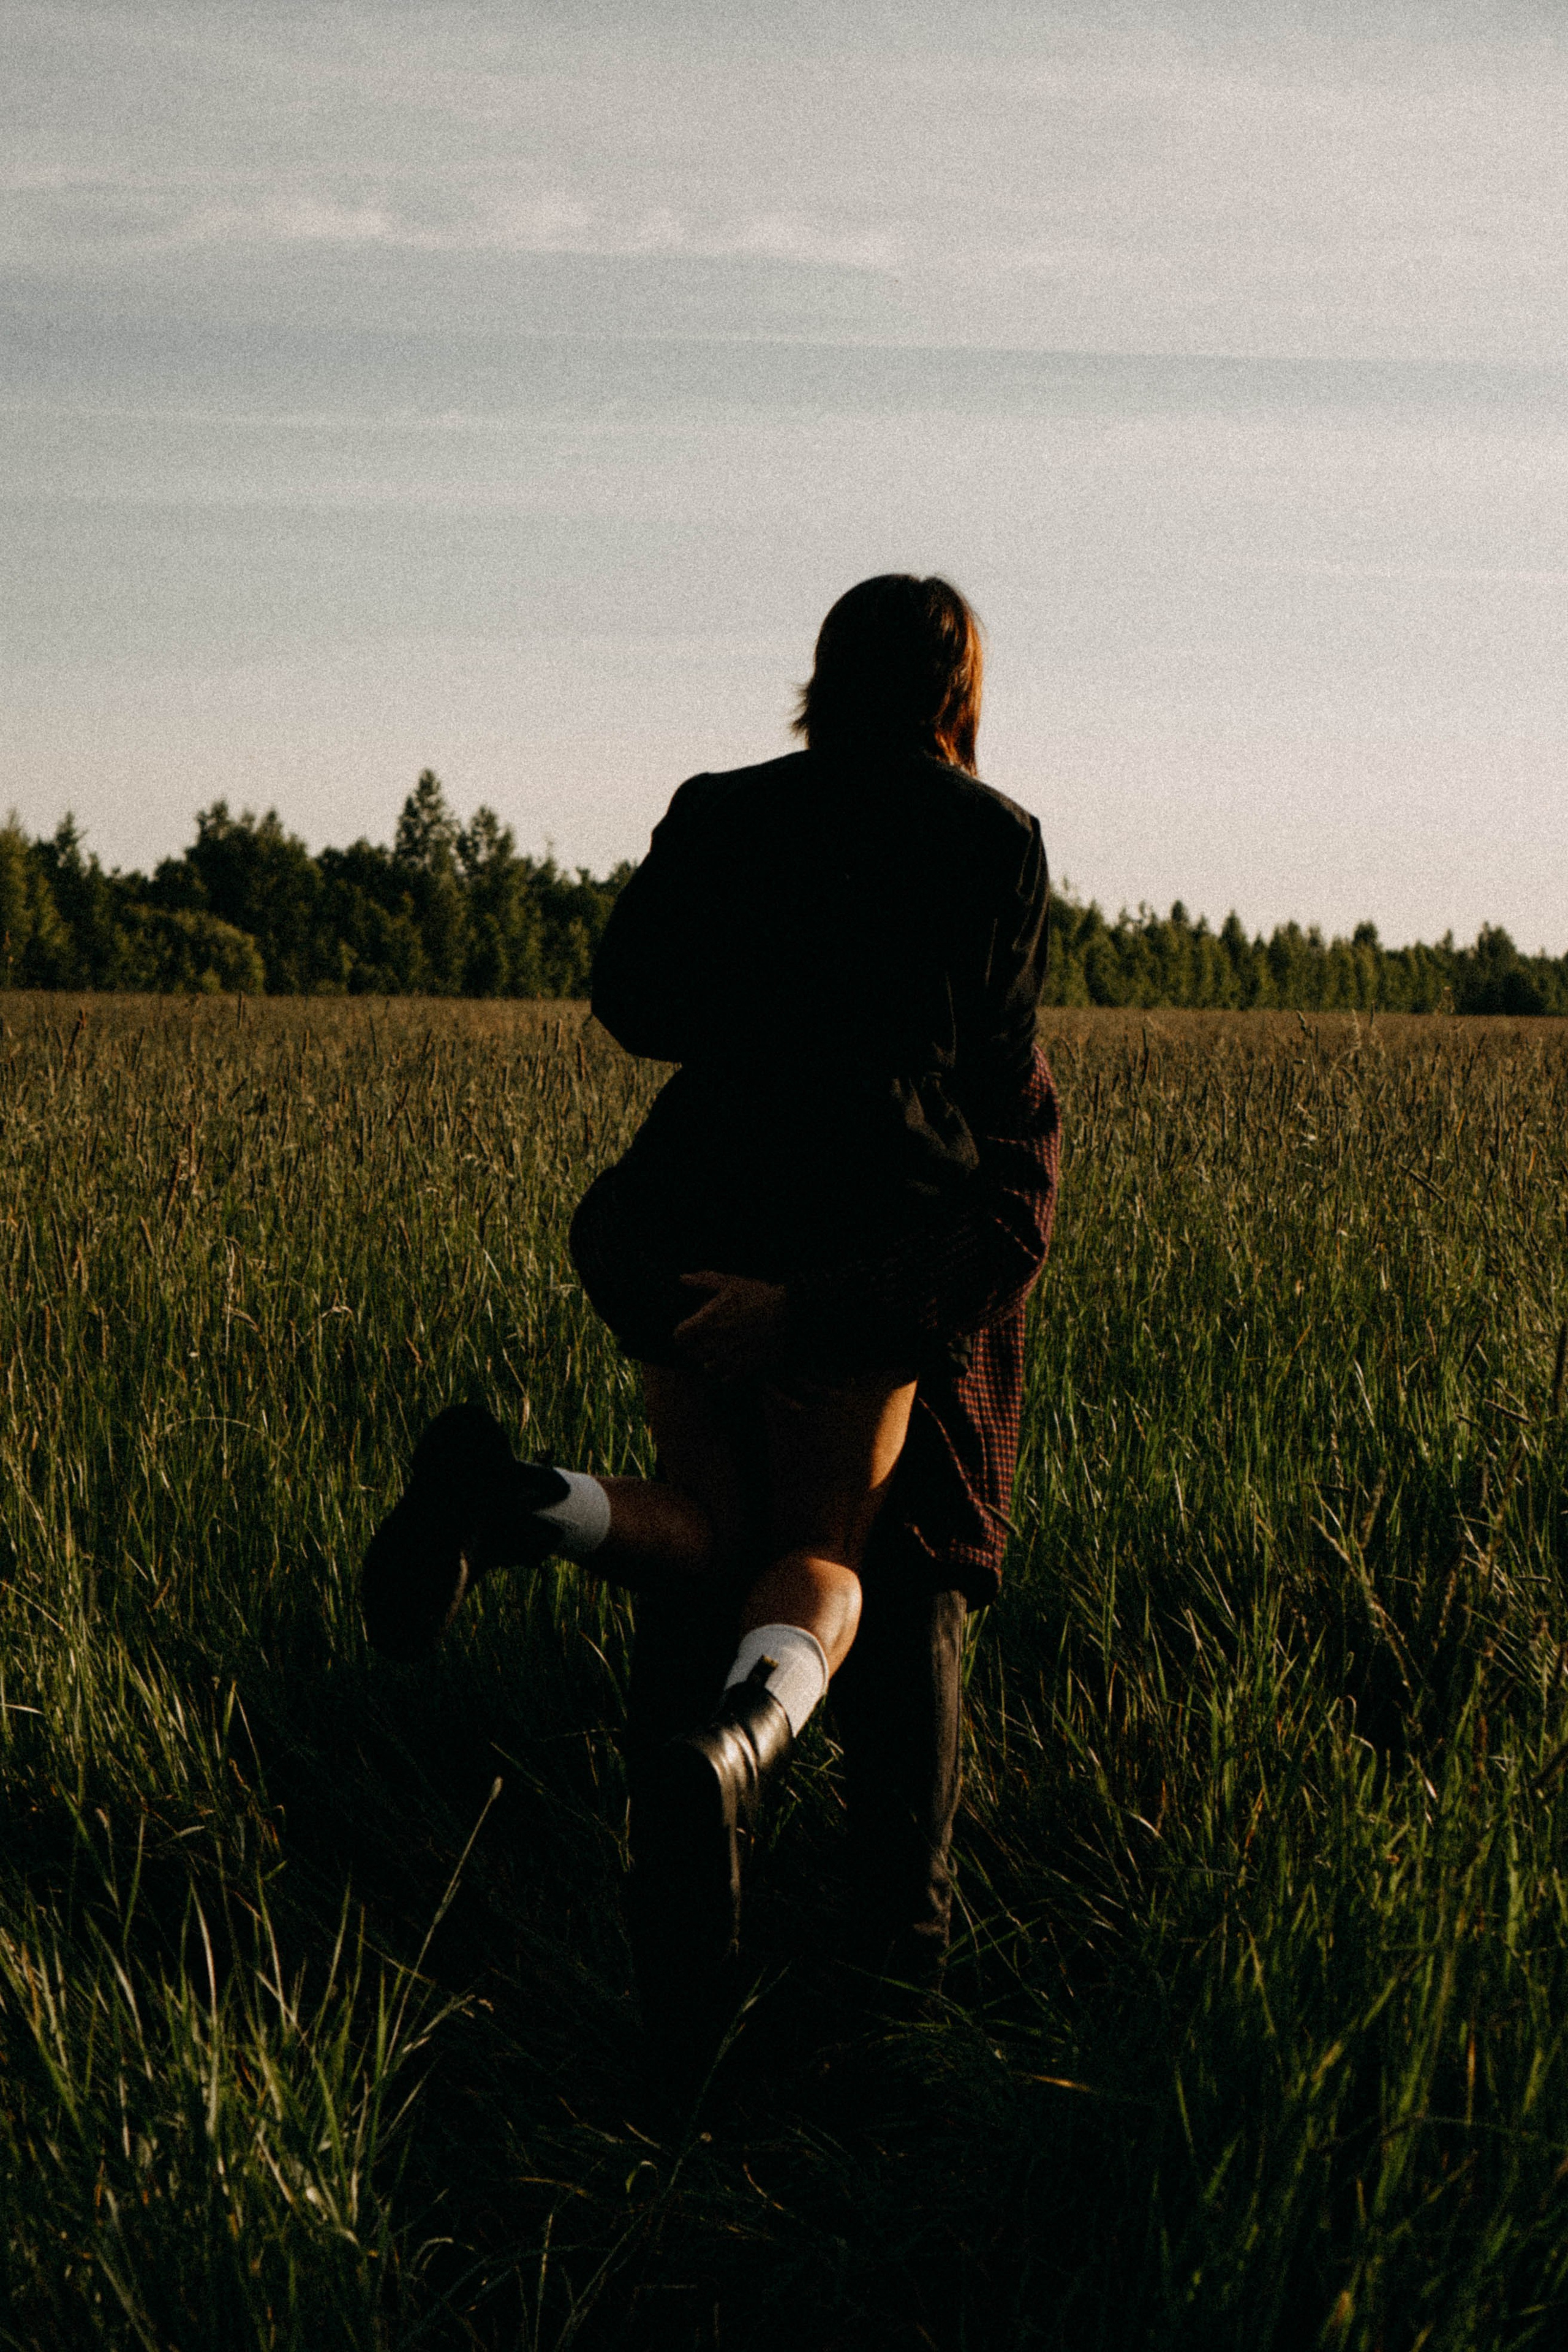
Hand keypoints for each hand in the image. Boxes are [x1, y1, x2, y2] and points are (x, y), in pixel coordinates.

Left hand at [672, 1271, 789, 1380]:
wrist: (788, 1316)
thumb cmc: (758, 1296)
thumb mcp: (730, 1283)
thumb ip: (703, 1281)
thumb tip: (682, 1278)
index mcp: (707, 1322)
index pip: (679, 1336)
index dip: (682, 1332)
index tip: (690, 1328)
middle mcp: (713, 1344)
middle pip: (691, 1353)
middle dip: (696, 1345)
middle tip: (707, 1336)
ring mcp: (728, 1359)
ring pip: (707, 1367)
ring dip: (710, 1359)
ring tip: (722, 1348)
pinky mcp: (743, 1370)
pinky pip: (724, 1377)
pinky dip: (726, 1370)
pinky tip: (736, 1357)